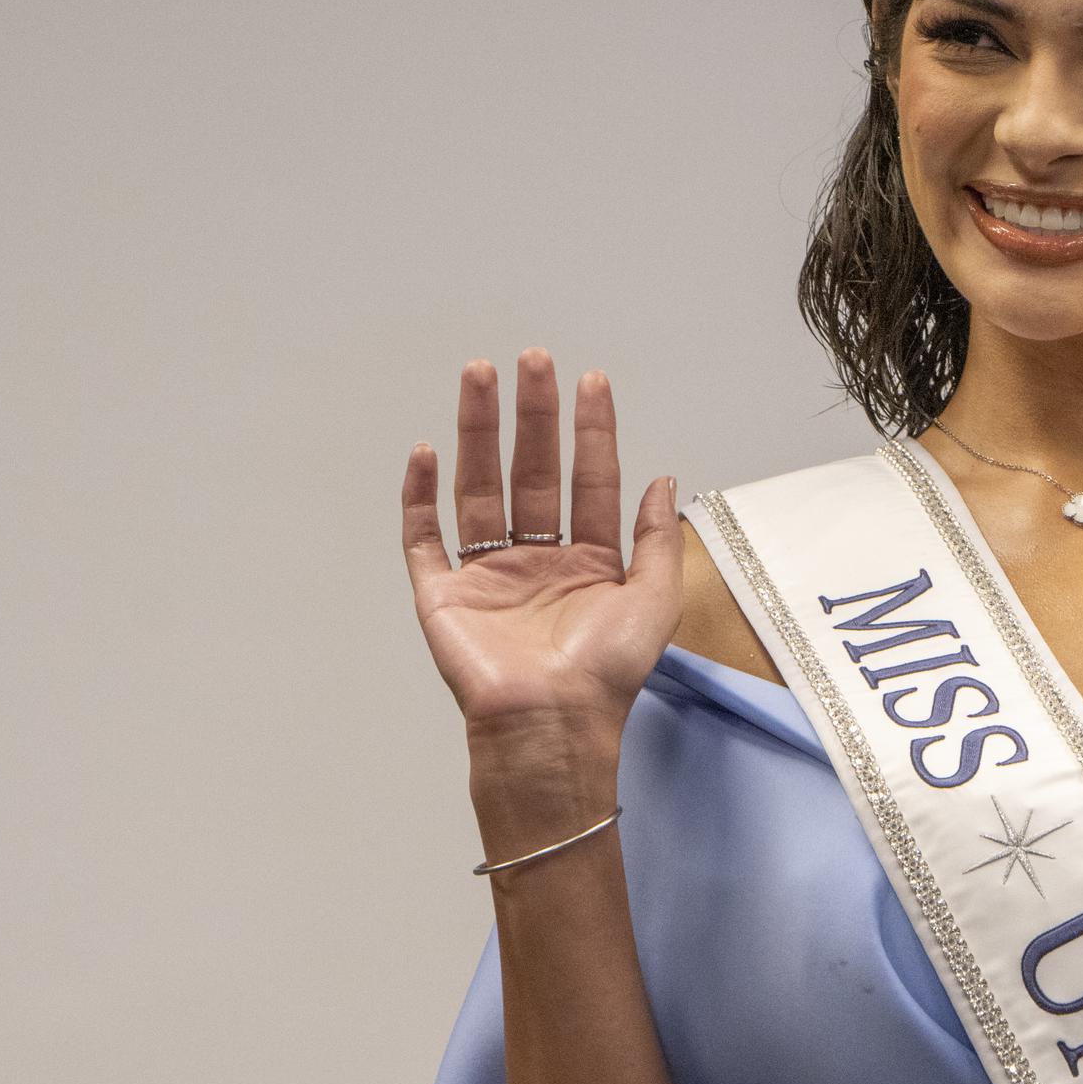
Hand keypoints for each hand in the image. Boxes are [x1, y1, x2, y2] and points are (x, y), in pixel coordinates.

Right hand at [401, 349, 682, 742]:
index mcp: (589, 562)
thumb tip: (663, 480)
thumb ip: (656, 538)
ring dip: (478, 431)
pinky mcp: (443, 595)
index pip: (589, 479)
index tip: (591, 381)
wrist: (552, 724)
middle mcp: (537, 561)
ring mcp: (488, 575)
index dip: (591, 431)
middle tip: (532, 359)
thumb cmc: (606, 674)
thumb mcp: (655, 601)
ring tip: (479, 376)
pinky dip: (420, 496)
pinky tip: (425, 452)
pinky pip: (425, 538)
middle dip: (532, 414)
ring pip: (479, 486)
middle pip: (531, 471)